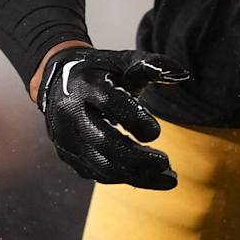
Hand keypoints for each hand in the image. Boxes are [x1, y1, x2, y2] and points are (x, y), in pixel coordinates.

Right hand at [36, 46, 190, 187]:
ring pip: (101, 165)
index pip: (110, 104)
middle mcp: (71, 113)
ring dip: (137, 176)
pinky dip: (125, 178)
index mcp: (86, 85)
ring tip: (168, 178)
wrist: (56, 81)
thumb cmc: (99, 71)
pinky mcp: (69, 156)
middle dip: (137, 158)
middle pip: (103, 142)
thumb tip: (183, 74)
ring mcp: (67, 138)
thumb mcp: (123, 61)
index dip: (135, 119)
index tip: (157, 132)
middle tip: (166, 164)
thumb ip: (152, 66)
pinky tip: (149, 177)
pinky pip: (97, 173)